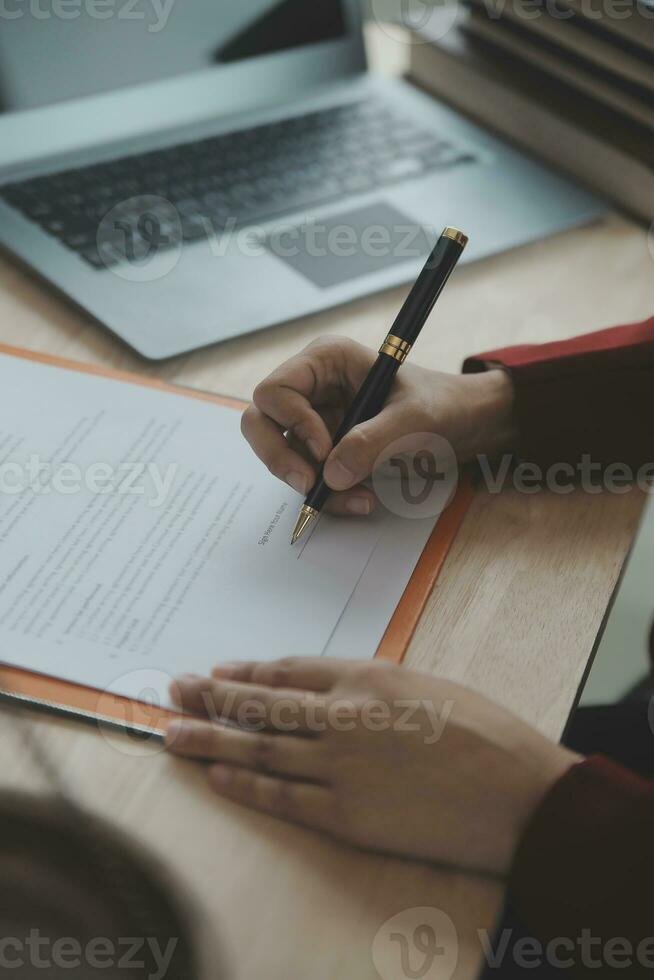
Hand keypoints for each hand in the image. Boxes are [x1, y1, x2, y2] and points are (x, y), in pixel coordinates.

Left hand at [165, 659, 578, 875]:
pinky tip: (218, 778)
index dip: (247, 673)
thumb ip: (371, 688)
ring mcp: (340, 766)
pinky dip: (244, 787)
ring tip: (174, 735)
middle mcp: (342, 715)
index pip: (287, 671)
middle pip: (260, 705)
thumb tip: (329, 695)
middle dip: (211, 698)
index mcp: (366, 676)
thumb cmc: (484, 732)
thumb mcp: (425, 686)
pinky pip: (282, 797)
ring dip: (211, 741)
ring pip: (258, 750)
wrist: (517, 792)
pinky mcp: (346, 814)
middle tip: (173, 693)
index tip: (217, 673)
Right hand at [241, 336, 515, 515]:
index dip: (292, 423)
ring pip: (284, 459)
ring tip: (359, 499)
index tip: (324, 450)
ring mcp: (314, 422)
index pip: (275, 391)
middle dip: (280, 459)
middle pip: (260, 423)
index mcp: (325, 361)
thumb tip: (330, 475)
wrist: (466, 428)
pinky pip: (309, 478)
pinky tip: (362, 500)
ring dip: (314, 486)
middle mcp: (311, 389)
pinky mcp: (325, 452)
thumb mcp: (414, 420)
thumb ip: (373, 442)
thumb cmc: (442, 407)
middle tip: (309, 486)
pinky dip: (330, 496)